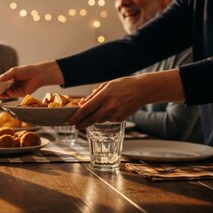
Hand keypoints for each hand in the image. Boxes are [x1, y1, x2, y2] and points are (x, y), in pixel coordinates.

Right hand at [0, 61, 63, 97]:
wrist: (38, 74)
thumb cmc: (27, 70)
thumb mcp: (14, 71)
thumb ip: (5, 76)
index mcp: (10, 78)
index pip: (1, 82)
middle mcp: (12, 84)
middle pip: (4, 89)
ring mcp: (16, 89)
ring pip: (8, 93)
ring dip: (4, 93)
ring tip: (0, 93)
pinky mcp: (21, 93)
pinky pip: (14, 94)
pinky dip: (11, 94)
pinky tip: (9, 92)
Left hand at [69, 69, 184, 128]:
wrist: (142, 90)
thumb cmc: (123, 85)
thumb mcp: (106, 86)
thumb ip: (94, 95)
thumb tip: (83, 104)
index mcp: (103, 96)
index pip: (86, 109)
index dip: (76, 116)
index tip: (70, 120)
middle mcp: (109, 106)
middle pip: (91, 119)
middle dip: (81, 124)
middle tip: (75, 126)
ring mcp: (115, 114)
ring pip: (99, 120)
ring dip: (94, 118)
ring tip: (95, 113)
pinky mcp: (120, 118)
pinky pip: (108, 119)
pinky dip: (106, 116)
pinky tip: (111, 109)